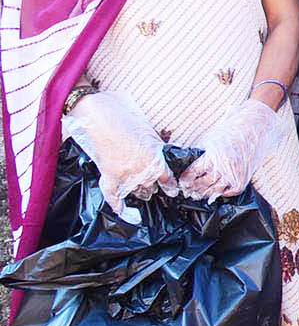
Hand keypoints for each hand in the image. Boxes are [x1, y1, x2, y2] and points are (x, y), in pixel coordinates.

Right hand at [64, 90, 176, 218]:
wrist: (99, 114)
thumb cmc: (126, 117)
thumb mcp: (150, 132)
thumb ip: (156, 148)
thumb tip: (161, 157)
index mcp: (156, 158)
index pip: (168, 178)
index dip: (170, 184)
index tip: (172, 189)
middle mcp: (142, 170)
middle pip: (152, 185)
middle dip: (152, 184)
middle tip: (151, 182)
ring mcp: (125, 174)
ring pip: (137, 190)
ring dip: (139, 190)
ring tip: (140, 189)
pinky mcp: (108, 173)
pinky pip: (112, 194)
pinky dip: (117, 204)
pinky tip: (122, 211)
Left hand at [179, 98, 280, 200]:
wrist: (255, 128)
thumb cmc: (232, 132)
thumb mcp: (212, 140)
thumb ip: (203, 155)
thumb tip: (191, 168)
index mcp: (214, 155)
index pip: (194, 171)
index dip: (186, 178)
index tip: (182, 182)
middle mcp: (225, 166)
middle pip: (204, 183)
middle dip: (193, 188)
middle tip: (188, 191)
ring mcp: (236, 173)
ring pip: (216, 190)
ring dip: (205, 193)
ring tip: (198, 194)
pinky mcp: (245, 178)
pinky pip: (232, 191)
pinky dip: (224, 193)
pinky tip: (217, 191)